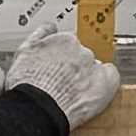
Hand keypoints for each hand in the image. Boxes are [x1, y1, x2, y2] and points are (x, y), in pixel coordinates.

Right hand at [1, 29, 122, 135]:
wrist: (38, 109)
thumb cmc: (28, 85)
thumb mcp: (24, 51)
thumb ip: (40, 35)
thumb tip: (50, 27)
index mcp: (65, 40)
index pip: (70, 43)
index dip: (63, 57)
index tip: (59, 67)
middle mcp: (82, 51)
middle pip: (82, 56)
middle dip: (74, 67)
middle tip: (63, 82)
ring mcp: (94, 67)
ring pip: (95, 67)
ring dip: (87, 76)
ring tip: (73, 92)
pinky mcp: (106, 84)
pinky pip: (111, 77)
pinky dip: (105, 82)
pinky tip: (93, 91)